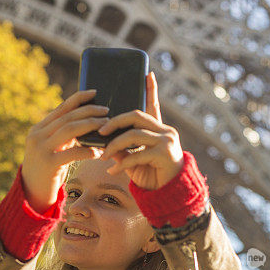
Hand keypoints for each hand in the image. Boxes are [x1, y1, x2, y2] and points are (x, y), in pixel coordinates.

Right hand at [22, 89, 107, 211]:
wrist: (32, 193)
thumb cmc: (47, 170)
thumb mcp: (53, 148)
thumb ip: (64, 135)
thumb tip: (87, 120)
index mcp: (38, 129)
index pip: (61, 109)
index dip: (78, 99)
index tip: (94, 92)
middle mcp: (37, 136)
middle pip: (67, 117)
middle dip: (89, 112)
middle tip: (106, 111)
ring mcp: (41, 149)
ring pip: (69, 130)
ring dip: (90, 126)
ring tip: (105, 126)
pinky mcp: (48, 164)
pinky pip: (71, 153)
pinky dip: (86, 151)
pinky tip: (98, 152)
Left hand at [97, 72, 183, 189]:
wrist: (169, 195)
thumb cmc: (151, 176)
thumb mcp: (133, 159)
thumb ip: (122, 148)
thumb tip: (104, 141)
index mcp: (159, 129)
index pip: (153, 105)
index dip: (151, 89)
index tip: (147, 73)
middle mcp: (165, 131)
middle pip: (136, 115)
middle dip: (115, 122)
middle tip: (100, 130)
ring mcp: (167, 141)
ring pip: (134, 134)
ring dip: (114, 144)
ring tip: (104, 155)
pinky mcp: (165, 154)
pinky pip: (137, 154)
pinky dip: (122, 163)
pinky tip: (112, 170)